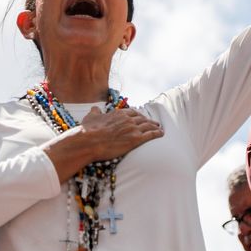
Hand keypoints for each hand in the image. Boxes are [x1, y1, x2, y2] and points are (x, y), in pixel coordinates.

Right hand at [44, 107, 163, 181]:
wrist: (90, 141)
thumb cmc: (89, 130)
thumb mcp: (90, 117)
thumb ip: (95, 112)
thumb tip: (95, 108)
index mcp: (118, 113)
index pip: (132, 112)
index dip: (138, 115)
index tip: (141, 117)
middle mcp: (127, 119)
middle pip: (142, 118)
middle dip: (148, 120)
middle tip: (153, 123)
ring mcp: (132, 129)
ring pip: (148, 125)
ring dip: (154, 126)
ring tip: (159, 128)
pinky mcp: (135, 139)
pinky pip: (150, 135)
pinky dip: (157, 133)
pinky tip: (161, 134)